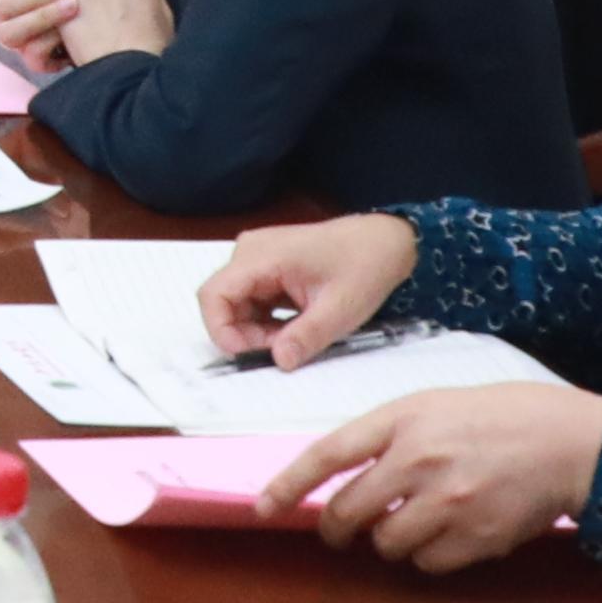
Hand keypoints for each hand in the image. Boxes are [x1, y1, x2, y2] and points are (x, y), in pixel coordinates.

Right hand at [0, 0, 80, 72]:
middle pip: (1, 5)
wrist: (116, 13)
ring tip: (75, 5)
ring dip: (44, 14)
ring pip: (8, 33)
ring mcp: (20, 39)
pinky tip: (73, 33)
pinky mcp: (36, 60)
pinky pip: (32, 54)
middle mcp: (8, 14)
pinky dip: (53, 40)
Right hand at [198, 210, 419, 365]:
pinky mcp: (269, 267)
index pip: (214, 295)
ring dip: (258, 330)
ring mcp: (258, 258)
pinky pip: (253, 300)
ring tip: (295, 338)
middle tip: (283, 350)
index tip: (247, 355)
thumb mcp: (339, 309)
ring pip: (238, 304)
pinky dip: (267, 321)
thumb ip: (306, 336)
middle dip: (245, 334)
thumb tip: (279, 361)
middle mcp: (251, 252)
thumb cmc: (365, 266)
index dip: (221, 330)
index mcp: (261, 256)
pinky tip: (295, 327)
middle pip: (224, 302)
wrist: (387, 241)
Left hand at [278, 383, 601, 568]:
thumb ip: (387, 434)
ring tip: (412, 522)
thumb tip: (344, 474)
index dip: (290, 485)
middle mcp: (418, 461)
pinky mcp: (475, 538)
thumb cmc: (500, 416)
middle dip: (336, 527)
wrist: (569, 442)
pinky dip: (427, 556)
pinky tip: (447, 534)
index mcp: (403, 420)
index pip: (328, 454)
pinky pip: (427, 564)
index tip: (264, 507)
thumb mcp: (434, 404)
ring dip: (387, 540)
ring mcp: (447, 503)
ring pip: (385, 544)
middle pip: (347, 512)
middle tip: (340, 529)